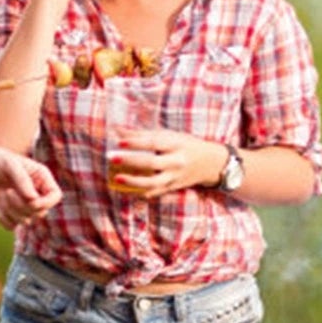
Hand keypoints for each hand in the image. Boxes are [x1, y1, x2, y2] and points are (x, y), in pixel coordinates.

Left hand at [0, 142, 62, 229]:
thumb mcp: (10, 164)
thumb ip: (22, 180)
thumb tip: (33, 200)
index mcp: (41, 178)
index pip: (55, 196)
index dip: (46, 203)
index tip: (31, 201)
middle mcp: (36, 193)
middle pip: (40, 212)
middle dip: (22, 206)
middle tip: (7, 192)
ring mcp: (23, 205)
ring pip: (27, 221)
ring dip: (11, 211)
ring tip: (2, 195)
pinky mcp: (10, 213)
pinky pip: (12, 226)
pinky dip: (4, 218)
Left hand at [106, 131, 226, 197]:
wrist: (210, 163)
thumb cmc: (184, 145)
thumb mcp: (169, 136)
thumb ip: (142, 134)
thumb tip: (116, 130)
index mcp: (176, 144)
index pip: (154, 142)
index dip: (136, 142)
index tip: (119, 142)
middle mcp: (177, 161)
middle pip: (152, 162)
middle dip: (131, 160)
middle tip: (112, 158)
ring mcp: (175, 177)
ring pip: (153, 182)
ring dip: (134, 182)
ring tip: (117, 178)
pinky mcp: (172, 188)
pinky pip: (154, 192)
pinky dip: (140, 191)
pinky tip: (125, 190)